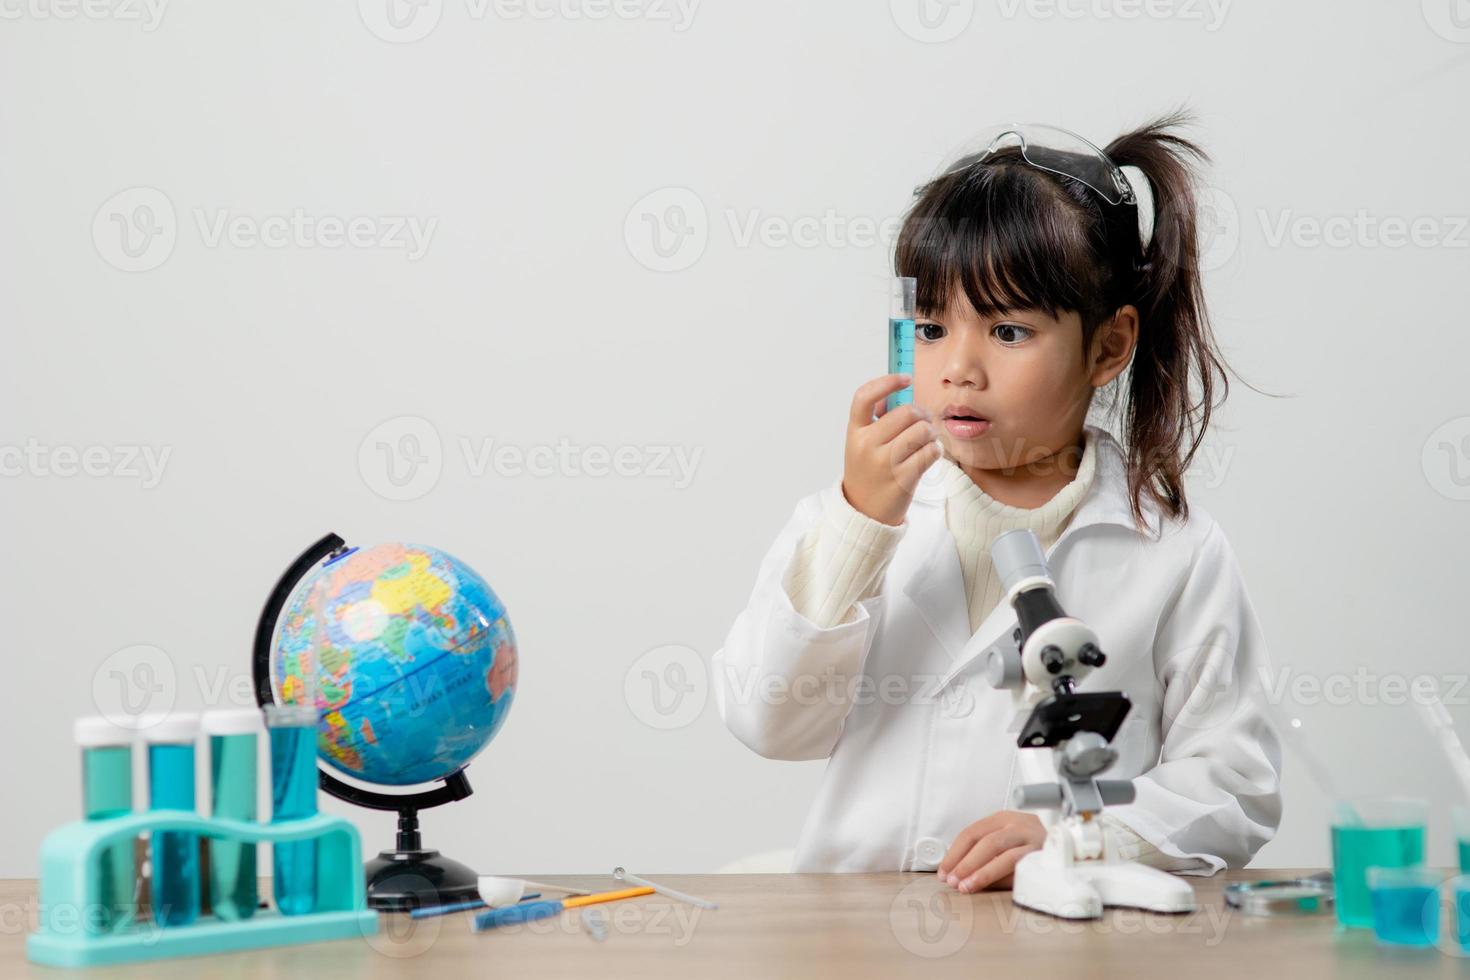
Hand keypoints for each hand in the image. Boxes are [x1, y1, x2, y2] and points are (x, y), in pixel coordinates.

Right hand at [842, 374, 940, 525]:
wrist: (864, 512)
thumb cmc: (868, 472)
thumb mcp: (862, 443)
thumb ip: (877, 418)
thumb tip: (900, 391)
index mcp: (855, 432)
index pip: (864, 397)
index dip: (887, 382)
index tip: (905, 379)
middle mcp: (867, 445)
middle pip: (906, 412)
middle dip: (922, 414)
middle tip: (924, 421)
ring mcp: (885, 463)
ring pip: (922, 431)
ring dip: (931, 433)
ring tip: (926, 441)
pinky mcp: (903, 478)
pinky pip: (931, 452)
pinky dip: (935, 451)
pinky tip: (928, 455)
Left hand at [938, 811, 1046, 892]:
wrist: (1073, 847)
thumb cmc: (1032, 848)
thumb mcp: (1006, 842)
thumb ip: (985, 853)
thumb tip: (956, 872)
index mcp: (1003, 818)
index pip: (971, 832)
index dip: (954, 852)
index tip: (943, 870)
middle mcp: (1018, 824)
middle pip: (984, 841)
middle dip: (964, 862)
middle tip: (950, 880)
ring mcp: (1032, 839)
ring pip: (1001, 852)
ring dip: (979, 872)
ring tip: (964, 886)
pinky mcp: (1044, 855)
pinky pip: (1019, 866)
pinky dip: (1000, 877)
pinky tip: (989, 886)